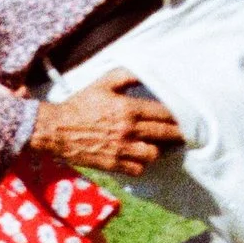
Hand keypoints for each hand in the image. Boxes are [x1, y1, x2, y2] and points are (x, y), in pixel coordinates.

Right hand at [29, 68, 183, 174]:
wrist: (56, 129)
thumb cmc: (81, 104)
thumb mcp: (104, 83)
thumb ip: (127, 75)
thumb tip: (148, 73)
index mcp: (129, 109)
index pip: (164, 114)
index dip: (179, 115)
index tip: (187, 116)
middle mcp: (128, 130)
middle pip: (165, 134)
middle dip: (179, 134)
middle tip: (187, 134)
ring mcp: (120, 149)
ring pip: (153, 154)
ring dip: (159, 149)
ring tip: (161, 145)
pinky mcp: (112, 164)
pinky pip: (137, 169)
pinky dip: (142, 164)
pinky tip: (141, 157)